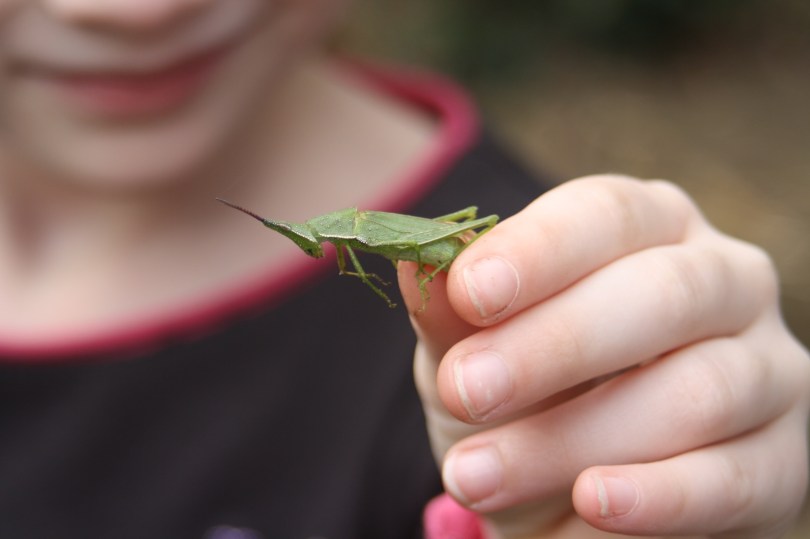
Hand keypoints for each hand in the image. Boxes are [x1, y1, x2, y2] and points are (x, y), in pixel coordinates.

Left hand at [399, 175, 809, 537]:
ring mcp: (766, 368)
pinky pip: (735, 477)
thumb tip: (413, 261)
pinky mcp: (782, 460)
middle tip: (468, 390)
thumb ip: (451, 314)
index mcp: (646, 230)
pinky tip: (593, 503)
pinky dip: (658, 497)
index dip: (538, 250)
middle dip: (556, 345)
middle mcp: (722, 281)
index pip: (605, 214)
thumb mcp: (473, 353)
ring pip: (697, 390)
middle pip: (663, 292)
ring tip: (480, 477)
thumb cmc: (523, 398)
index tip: (468, 292)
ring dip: (577, 438)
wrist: (570, 489)